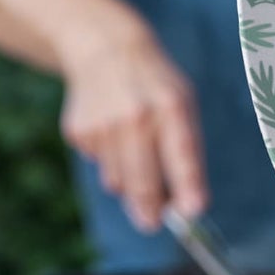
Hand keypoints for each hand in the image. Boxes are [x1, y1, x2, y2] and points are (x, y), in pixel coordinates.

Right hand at [58, 16, 206, 232]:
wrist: (107, 49)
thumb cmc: (156, 84)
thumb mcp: (182, 101)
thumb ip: (185, 146)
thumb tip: (185, 199)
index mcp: (170, 104)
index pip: (183, 152)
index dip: (189, 184)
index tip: (194, 211)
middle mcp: (136, 116)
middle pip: (143, 179)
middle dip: (150, 209)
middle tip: (153, 224)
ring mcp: (103, 125)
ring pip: (118, 180)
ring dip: (129, 183)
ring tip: (136, 153)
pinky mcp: (79, 132)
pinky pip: (99, 165)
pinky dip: (109, 160)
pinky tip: (112, 133)